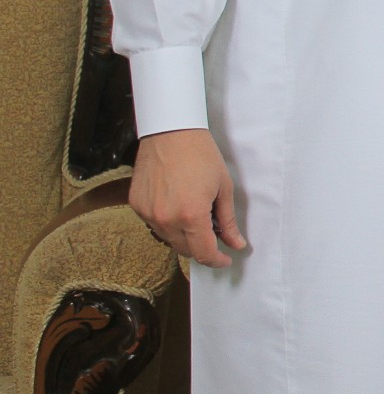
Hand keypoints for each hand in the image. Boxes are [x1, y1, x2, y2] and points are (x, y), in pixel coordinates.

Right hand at [130, 128, 245, 267]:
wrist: (171, 132)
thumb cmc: (201, 155)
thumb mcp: (223, 188)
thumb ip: (228, 221)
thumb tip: (235, 243)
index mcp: (191, 215)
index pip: (204, 253)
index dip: (217, 260)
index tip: (225, 258)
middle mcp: (166, 219)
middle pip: (185, 250)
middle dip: (203, 248)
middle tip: (216, 235)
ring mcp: (148, 213)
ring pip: (169, 239)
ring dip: (185, 236)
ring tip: (198, 216)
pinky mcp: (136, 205)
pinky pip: (155, 225)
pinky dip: (169, 224)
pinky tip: (179, 208)